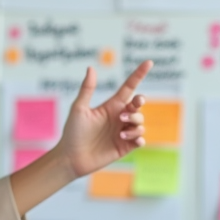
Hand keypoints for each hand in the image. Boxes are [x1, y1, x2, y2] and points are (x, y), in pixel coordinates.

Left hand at [54, 60, 152, 178]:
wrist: (71, 157)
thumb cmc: (72, 132)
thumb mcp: (79, 108)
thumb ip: (87, 89)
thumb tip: (91, 68)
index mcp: (110, 106)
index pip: (129, 87)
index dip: (139, 74)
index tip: (149, 62)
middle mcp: (119, 117)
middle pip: (138, 105)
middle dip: (137, 105)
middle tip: (123, 113)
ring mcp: (123, 132)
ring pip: (141, 122)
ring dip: (134, 124)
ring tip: (120, 133)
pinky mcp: (124, 147)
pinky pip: (140, 139)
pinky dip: (139, 137)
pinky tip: (133, 140)